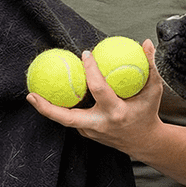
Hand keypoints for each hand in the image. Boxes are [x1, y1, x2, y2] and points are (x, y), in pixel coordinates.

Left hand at [27, 39, 164, 156]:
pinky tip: (51, 95)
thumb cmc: (148, 114)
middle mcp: (99, 124)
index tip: (85, 54)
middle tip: (31, 94)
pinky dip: (61, 108)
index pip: (99, 89)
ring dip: (48, 107)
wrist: (144, 143)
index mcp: (115, 112)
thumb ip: (150, 66)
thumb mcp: (154, 90)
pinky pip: (71, 118)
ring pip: (65, 119)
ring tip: (33, 94)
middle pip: (66, 118)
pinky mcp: (86, 133)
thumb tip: (146, 43)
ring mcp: (91, 131)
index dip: (91, 70)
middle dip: (46, 108)